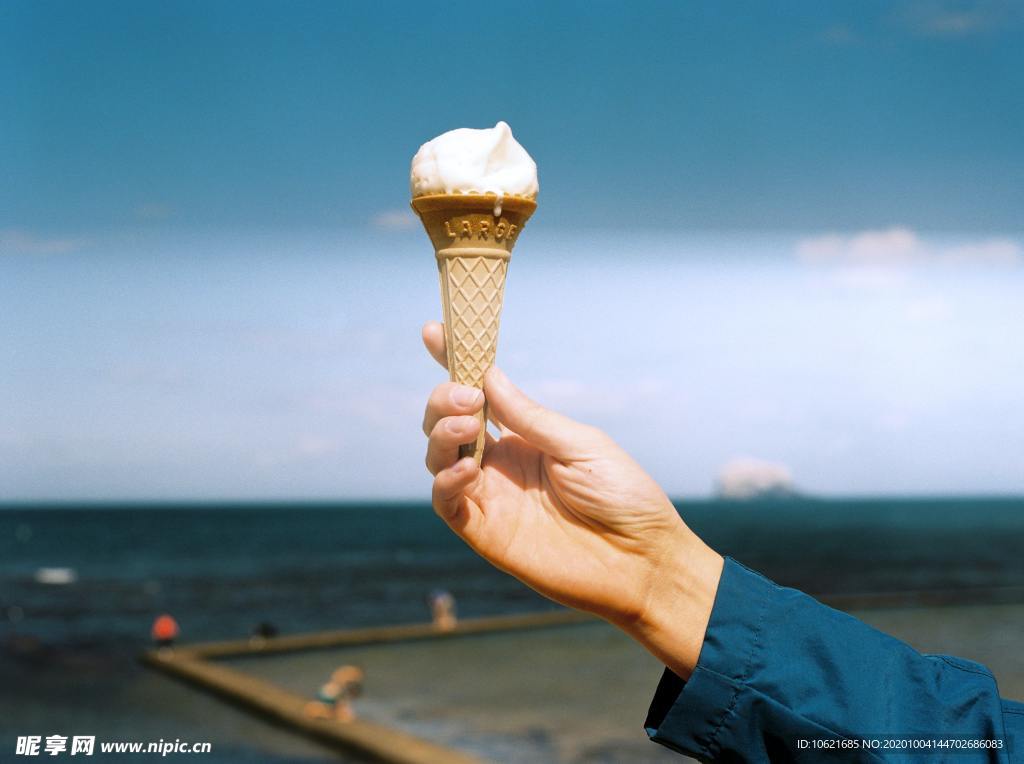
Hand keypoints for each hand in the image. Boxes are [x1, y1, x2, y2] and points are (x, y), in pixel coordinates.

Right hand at [421, 321, 722, 677]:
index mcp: (526, 436)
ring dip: (442, 433)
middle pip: (449, 421)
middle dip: (446, 399)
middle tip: (469, 396)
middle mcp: (501, 462)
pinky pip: (446, 502)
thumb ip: (530, 417)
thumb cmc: (623, 498)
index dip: (454, 363)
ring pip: (438, 456)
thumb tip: (489, 375)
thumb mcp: (581, 445)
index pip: (481, 394)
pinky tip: (466, 469)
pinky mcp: (483, 531)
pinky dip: (445, 480)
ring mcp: (490, 496)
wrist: (642, 561)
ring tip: (469, 424)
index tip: (435, 331)